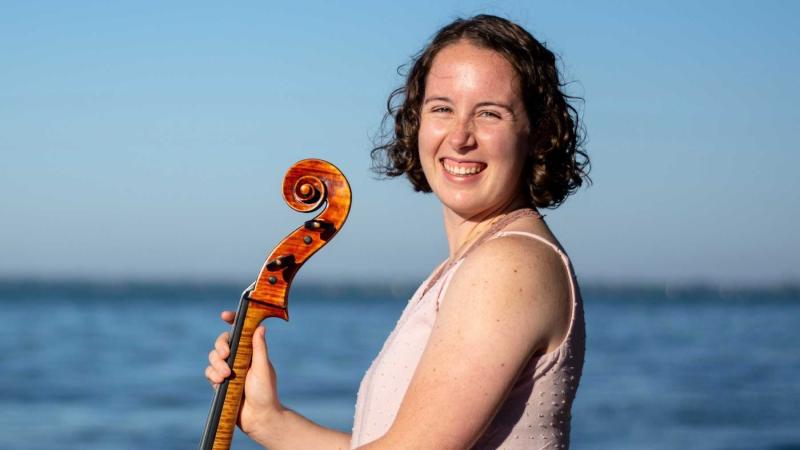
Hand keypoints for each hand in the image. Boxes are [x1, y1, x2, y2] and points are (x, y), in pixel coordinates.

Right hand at [205, 311, 284, 439]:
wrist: (258, 417)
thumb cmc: (266, 392)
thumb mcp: (263, 368)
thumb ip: (260, 348)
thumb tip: (260, 327)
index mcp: (251, 351)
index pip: (240, 331)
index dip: (232, 320)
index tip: (224, 315)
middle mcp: (239, 357)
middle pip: (222, 342)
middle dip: (220, 346)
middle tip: (226, 355)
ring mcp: (228, 369)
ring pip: (213, 357)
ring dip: (216, 364)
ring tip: (226, 376)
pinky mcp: (220, 382)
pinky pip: (209, 373)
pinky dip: (212, 375)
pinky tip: (220, 382)